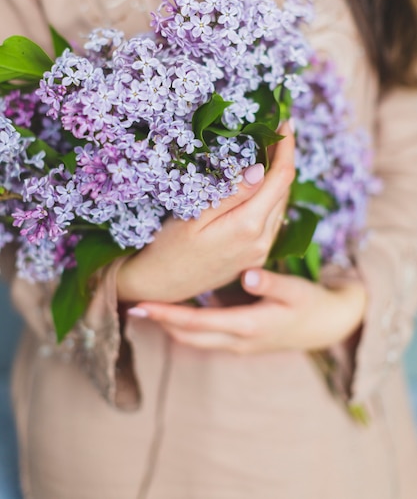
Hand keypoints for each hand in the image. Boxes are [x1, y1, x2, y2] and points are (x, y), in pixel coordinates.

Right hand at [117, 122, 294, 303]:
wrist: (162, 288)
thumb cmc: (169, 249)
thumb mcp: (194, 216)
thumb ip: (231, 194)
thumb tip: (260, 169)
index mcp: (248, 227)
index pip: (281, 178)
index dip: (287, 147)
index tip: (286, 121)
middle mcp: (262, 241)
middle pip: (284, 190)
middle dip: (284, 158)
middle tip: (275, 131)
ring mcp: (260, 252)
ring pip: (280, 206)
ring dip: (278, 178)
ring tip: (269, 151)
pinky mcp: (255, 258)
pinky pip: (272, 221)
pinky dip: (270, 198)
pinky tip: (260, 185)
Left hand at [129, 267, 366, 352]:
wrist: (328, 327)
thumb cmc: (311, 305)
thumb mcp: (296, 290)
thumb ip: (272, 283)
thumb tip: (248, 275)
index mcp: (247, 326)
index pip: (197, 322)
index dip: (167, 315)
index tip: (142, 305)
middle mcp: (237, 340)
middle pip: (188, 336)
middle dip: (160, 322)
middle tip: (134, 304)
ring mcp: (238, 344)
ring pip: (194, 339)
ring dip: (170, 325)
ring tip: (149, 306)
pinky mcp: (241, 341)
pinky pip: (205, 336)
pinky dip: (186, 326)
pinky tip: (178, 310)